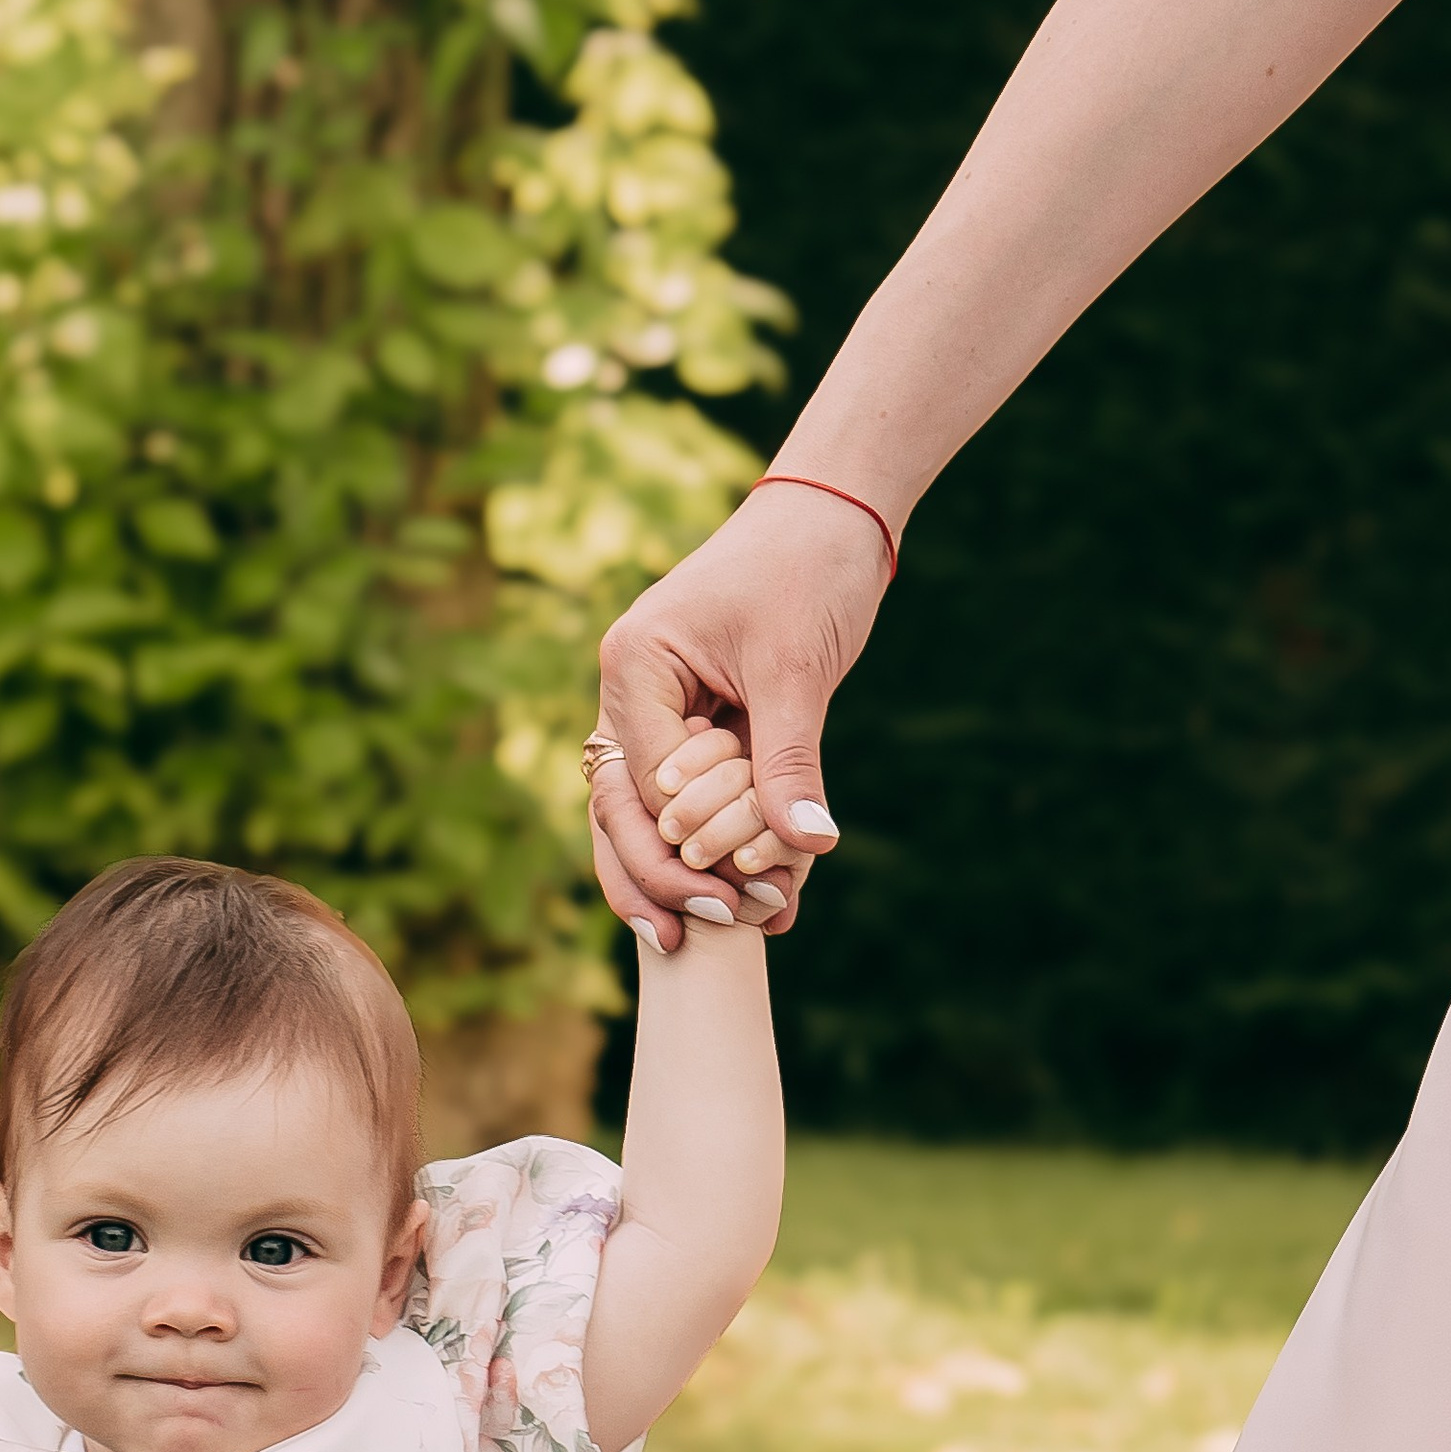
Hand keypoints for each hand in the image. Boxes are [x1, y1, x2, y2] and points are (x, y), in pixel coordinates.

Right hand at [593, 476, 896, 944]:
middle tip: (698, 937)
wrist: (832, 514)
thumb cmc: (809, 569)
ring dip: (675, 874)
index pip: (642, 785)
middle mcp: (628, 694)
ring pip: (639, 817)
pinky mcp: (688, 724)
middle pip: (618, 813)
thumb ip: (790, 760)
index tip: (731, 901)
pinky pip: (682, 801)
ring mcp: (653, 711)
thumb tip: (808, 846)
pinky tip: (735, 898)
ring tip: (712, 935)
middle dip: (659, 879)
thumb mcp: (798, 670)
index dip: (680, 851)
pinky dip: (708, 845)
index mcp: (634, 667)